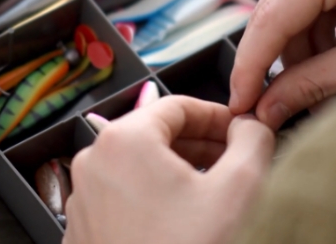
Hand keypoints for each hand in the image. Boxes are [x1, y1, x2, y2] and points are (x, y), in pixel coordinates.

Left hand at [65, 96, 274, 243]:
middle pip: (156, 135)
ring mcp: (84, 200)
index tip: (241, 129)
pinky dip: (156, 197)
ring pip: (140, 167)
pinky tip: (186, 220)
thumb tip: (250, 124)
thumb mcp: (240, 188)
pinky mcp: (83, 231)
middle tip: (236, 161)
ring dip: (180, 172)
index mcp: (126, 140)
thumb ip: (252, 139)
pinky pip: (123, 197)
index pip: (178, 105)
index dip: (217, 114)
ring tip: (215, 193)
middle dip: (201, 145)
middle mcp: (94, 163)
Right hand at [231, 0, 335, 128]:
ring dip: (298, 45)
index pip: (271, 19)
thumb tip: (264, 109)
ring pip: (283, 4)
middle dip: (277, 59)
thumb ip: (310, 86)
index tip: (238, 105)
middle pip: (273, 9)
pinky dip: (311, 26)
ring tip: (329, 76)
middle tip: (279, 103)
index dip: (250, 68)